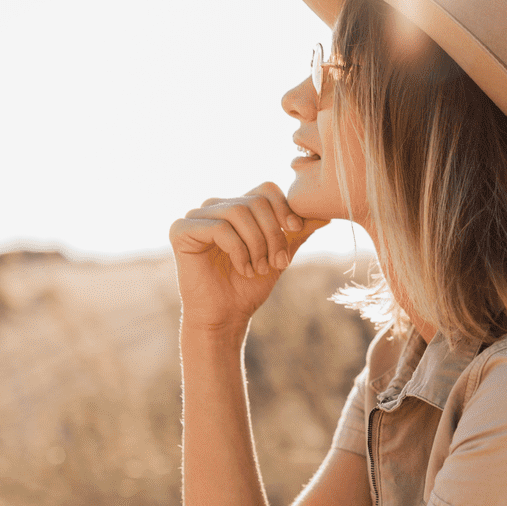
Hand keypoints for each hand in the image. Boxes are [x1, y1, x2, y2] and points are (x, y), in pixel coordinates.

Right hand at [169, 182, 328, 332]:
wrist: (226, 316)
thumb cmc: (249, 286)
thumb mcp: (280, 254)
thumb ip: (297, 232)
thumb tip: (325, 214)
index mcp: (236, 207)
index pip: (266, 190)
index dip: (284, 208)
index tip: (295, 230)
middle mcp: (215, 206)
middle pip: (255, 201)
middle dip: (273, 234)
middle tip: (278, 262)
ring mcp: (196, 216)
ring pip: (238, 212)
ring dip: (257, 244)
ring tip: (259, 268)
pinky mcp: (181, 230)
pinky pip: (219, 228)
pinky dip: (238, 250)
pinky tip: (243, 269)